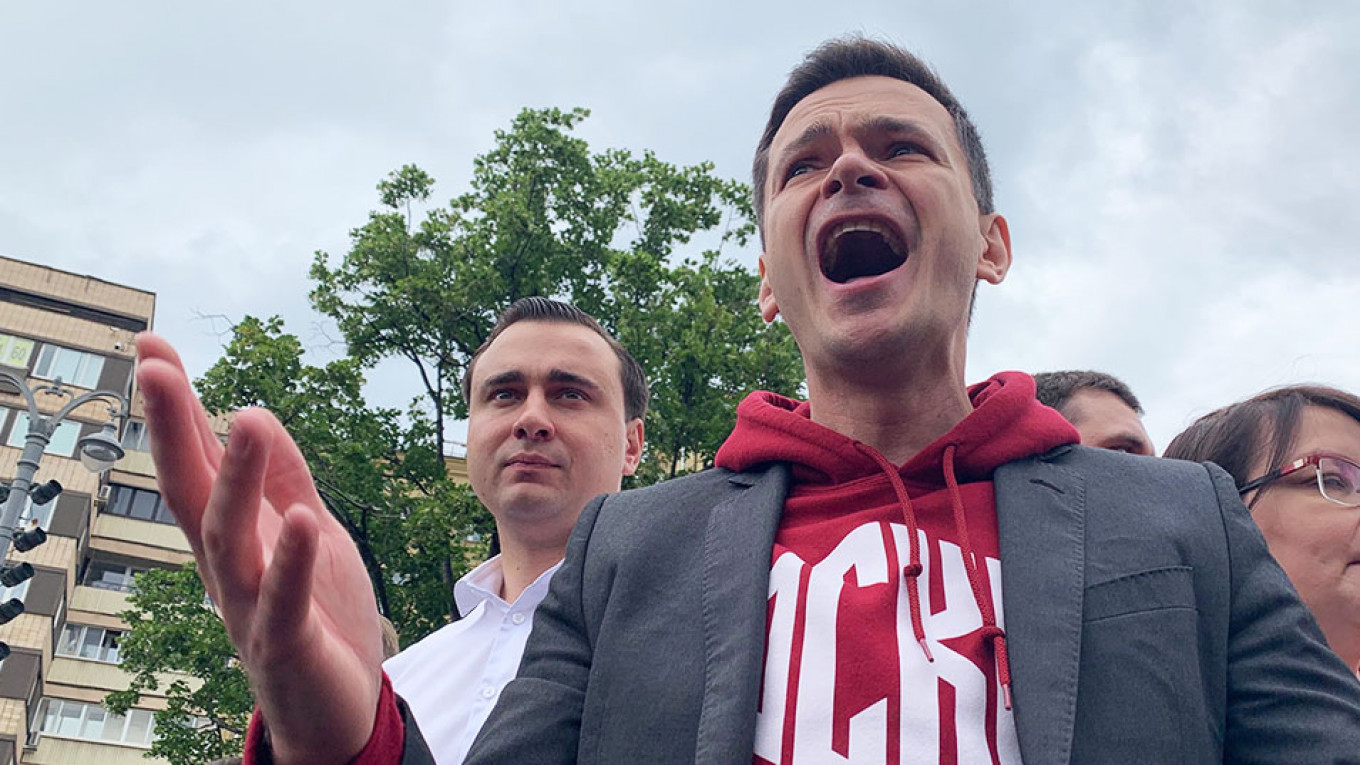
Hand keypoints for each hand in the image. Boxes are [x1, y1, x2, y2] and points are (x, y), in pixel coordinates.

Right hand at [136, 333, 381, 764]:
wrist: (334, 712)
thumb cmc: (318, 617)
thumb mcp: (309, 534)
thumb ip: (286, 481)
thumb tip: (254, 413)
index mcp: (233, 537)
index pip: (197, 462)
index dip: (175, 408)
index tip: (150, 347)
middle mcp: (227, 567)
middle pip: (190, 491)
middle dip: (172, 430)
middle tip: (154, 367)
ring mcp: (250, 607)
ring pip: (230, 539)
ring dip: (238, 479)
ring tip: (249, 416)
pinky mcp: (285, 644)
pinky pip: (284, 598)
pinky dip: (288, 561)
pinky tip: (298, 519)